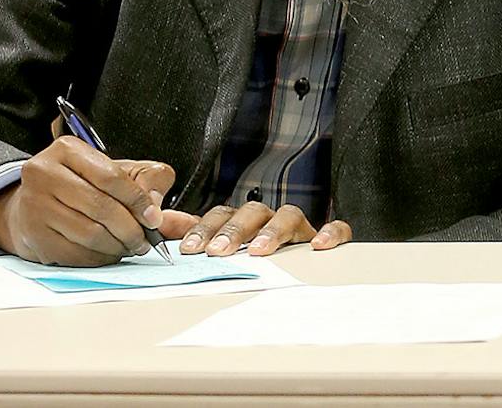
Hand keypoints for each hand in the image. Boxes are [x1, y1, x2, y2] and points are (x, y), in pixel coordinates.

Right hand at [0, 139, 173, 264]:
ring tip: (130, 248)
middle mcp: (44, 173)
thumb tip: (183, 217)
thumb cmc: (81, 185)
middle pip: (100, 207)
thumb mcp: (114, 170)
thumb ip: (152, 184)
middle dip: (130, 228)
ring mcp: (34, 206)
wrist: (29, 205)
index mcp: (67, 149)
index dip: (138, 200)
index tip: (155, 218)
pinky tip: (109, 255)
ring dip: (117, 247)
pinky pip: (74, 253)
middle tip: (146, 242)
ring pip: (88, 233)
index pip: (111, 176)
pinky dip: (98, 258)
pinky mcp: (32, 236)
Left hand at [158, 200, 351, 255]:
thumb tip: (163, 238)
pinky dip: (332, 233)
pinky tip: (320, 246)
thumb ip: (199, 248)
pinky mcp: (328, 240)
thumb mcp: (224, 259)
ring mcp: (301, 231)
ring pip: (290, 215)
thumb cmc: (254, 270)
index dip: (206, 228)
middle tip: (218, 252)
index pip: (223, 214)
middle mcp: (272, 222)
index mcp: (245, 225)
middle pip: (253, 212)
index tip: (189, 251)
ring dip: (272, 231)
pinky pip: (337, 228)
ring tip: (259, 251)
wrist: (301, 289)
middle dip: (234, 231)